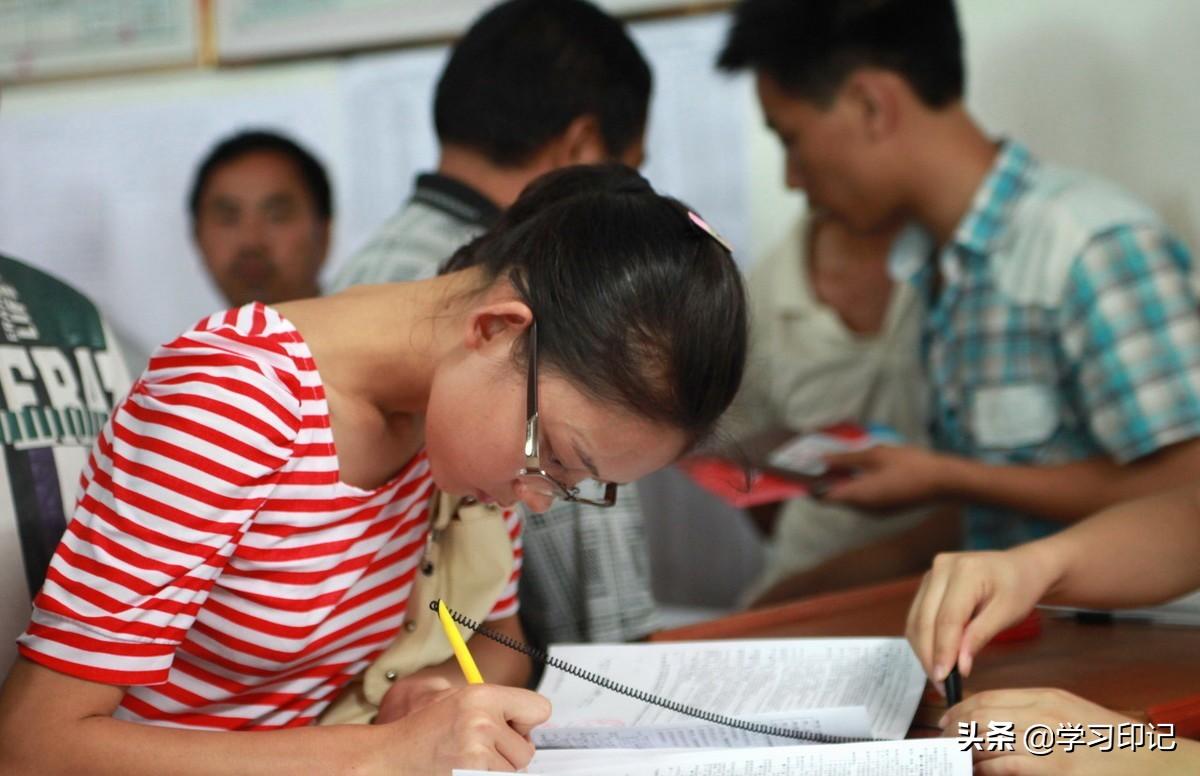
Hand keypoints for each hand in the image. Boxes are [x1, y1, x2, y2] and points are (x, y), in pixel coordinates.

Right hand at [372, 684, 550, 773]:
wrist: (389, 758)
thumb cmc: (422, 732)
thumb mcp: (457, 701)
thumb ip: (496, 706)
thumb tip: (533, 718)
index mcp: (482, 696)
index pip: (540, 709)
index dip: (526, 723)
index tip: (513, 729)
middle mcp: (482, 722)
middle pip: (527, 750)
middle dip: (508, 754)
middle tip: (479, 750)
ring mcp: (477, 753)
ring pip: (513, 772)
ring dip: (495, 770)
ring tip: (465, 762)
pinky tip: (461, 772)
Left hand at [820, 445, 950, 510]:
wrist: (945, 482)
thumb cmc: (910, 464)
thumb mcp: (875, 454)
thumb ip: (846, 458)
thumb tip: (822, 459)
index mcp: (858, 496)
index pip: (823, 496)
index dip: (810, 485)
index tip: (802, 471)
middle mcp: (864, 509)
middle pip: (835, 497)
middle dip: (826, 480)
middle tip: (819, 458)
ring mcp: (876, 512)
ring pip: (850, 497)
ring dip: (842, 482)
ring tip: (838, 459)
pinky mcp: (886, 509)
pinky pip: (863, 498)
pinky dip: (857, 485)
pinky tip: (861, 468)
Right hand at [906, 547, 1057, 682]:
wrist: (1020, 566)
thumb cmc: (1019, 588)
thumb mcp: (1007, 613)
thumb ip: (980, 636)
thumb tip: (959, 666)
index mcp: (965, 571)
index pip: (947, 618)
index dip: (943, 651)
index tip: (944, 679)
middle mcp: (941, 568)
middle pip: (925, 620)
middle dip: (929, 656)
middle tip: (940, 685)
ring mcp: (930, 575)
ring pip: (916, 621)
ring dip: (923, 651)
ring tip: (939, 676)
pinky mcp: (927, 584)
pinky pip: (918, 617)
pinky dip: (923, 640)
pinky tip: (935, 657)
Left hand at [940, 688, 1194, 774]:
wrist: (1151, 763)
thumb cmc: (1110, 742)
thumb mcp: (1070, 714)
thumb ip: (1032, 713)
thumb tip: (992, 719)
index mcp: (1047, 698)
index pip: (988, 697)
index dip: (959, 709)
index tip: (946, 720)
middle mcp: (1045, 715)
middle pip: (980, 715)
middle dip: (954, 728)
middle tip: (943, 740)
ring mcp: (1050, 742)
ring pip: (987, 739)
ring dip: (965, 750)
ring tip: (957, 758)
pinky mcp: (1055, 769)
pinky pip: (1005, 765)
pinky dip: (985, 769)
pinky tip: (979, 771)